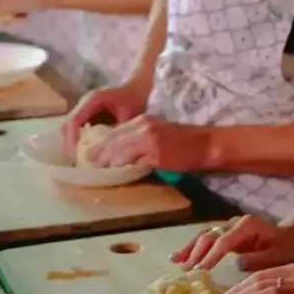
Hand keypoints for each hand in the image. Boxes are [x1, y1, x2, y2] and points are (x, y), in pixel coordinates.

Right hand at [61, 77, 149, 157]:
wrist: (141, 88)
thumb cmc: (136, 99)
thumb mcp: (130, 115)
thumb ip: (119, 131)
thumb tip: (109, 151)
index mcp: (93, 100)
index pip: (74, 121)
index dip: (72, 140)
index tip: (76, 156)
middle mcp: (84, 104)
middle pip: (68, 126)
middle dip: (70, 145)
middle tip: (77, 162)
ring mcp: (85, 109)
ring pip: (70, 129)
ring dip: (73, 144)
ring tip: (80, 161)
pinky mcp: (88, 115)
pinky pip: (78, 129)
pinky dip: (79, 142)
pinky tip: (87, 154)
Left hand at [90, 115, 214, 172]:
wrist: (205, 144)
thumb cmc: (185, 142)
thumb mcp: (159, 133)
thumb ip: (140, 140)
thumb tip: (120, 154)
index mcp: (143, 120)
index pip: (115, 131)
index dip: (102, 143)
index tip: (92, 153)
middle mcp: (143, 126)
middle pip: (112, 140)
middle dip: (98, 152)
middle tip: (88, 163)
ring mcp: (148, 139)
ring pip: (118, 150)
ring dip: (107, 161)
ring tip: (97, 170)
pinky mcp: (154, 152)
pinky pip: (131, 161)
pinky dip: (121, 167)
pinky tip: (115, 173)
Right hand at [170, 216, 293, 272]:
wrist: (291, 236)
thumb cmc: (286, 247)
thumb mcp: (278, 255)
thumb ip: (259, 259)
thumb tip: (238, 262)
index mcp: (247, 226)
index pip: (225, 241)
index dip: (212, 255)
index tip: (200, 270)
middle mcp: (235, 223)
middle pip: (211, 236)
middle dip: (197, 252)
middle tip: (187, 269)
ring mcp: (229, 227)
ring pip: (205, 235)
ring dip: (190, 248)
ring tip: (176, 261)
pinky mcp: (226, 234)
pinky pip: (206, 239)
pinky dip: (193, 247)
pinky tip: (179, 257)